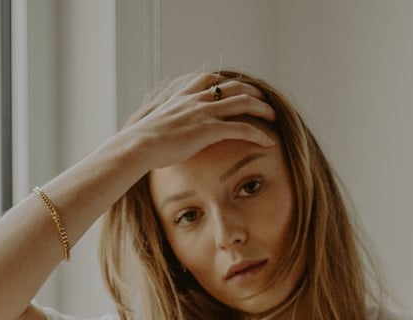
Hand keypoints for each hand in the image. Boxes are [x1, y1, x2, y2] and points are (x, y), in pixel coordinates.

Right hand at [133, 73, 276, 170]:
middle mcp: (197, 100)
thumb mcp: (152, 128)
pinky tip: (268, 141)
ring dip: (262, 108)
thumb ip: (162, 128)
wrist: (138, 146)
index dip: (226, 83)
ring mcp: (204, 112)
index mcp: (183, 97)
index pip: (209, 80)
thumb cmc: (141, 144)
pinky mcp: (209, 130)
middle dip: (252, 92)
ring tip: (274, 117)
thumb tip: (156, 141)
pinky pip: (242, 128)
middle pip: (233, 87)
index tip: (237, 89)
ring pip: (243, 102)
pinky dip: (258, 133)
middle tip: (264, 101)